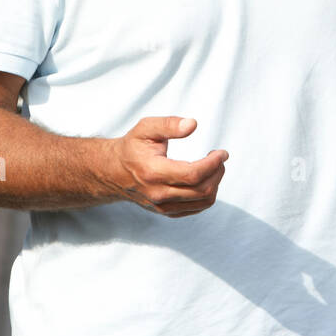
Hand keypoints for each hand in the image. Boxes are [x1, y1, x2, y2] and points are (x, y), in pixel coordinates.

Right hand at [105, 116, 227, 217]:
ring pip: (202, 201)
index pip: (193, 174)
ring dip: (216, 183)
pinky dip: (207, 194)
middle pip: (202, 189)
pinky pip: (196, 208)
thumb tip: (192, 124)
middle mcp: (158, 193)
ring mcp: (162, 206)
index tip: (222, 152)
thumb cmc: (132, 147)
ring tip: (214, 166)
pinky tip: (205, 178)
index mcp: (154, 172)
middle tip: (220, 157)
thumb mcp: (146, 128)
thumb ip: (169, 124)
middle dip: (218, 172)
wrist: (113, 172)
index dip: (213, 164)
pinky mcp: (166, 211)